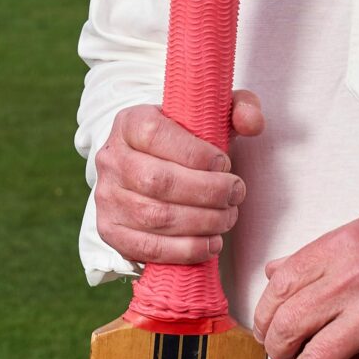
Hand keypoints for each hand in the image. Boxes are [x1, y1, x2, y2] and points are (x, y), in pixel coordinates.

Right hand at [94, 92, 264, 268]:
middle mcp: (110, 159)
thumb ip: (240, 108)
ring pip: (155, 217)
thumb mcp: (213, 114)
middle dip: (207, 192)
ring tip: (228, 218)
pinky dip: (184, 250)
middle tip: (235, 194)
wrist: (154, 167)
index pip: (155, 134)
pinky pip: (147, 248)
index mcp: (130, 123)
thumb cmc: (189, 140)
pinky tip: (210, 244)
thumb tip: (252, 123)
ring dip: (202, 222)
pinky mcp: (110, 230)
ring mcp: (107, 197)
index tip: (225, 163)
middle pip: (158, 181)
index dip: (196, 153)